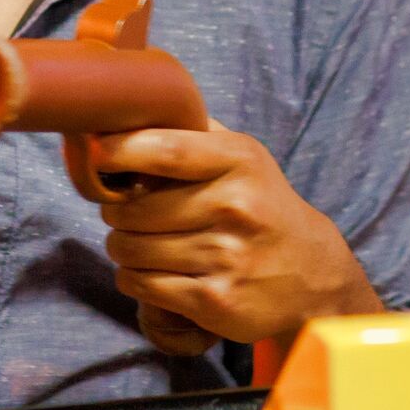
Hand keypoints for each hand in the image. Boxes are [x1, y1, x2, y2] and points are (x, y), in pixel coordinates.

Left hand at [86, 122, 381, 351]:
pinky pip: (143, 284)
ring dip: (122, 248)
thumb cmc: (261, 206)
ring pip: (132, 250)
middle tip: (122, 213)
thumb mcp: (244, 157)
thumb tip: (131, 108)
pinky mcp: (216, 301)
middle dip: (114, 213)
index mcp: (239, 161)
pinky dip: (133, 278)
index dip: (119, 151)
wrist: (313, 274)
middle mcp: (235, 206)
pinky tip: (148, 270)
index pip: (166, 149)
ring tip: (136, 242)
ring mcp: (227, 257)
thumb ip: (194, 131)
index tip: (96, 154)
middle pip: (135, 210)